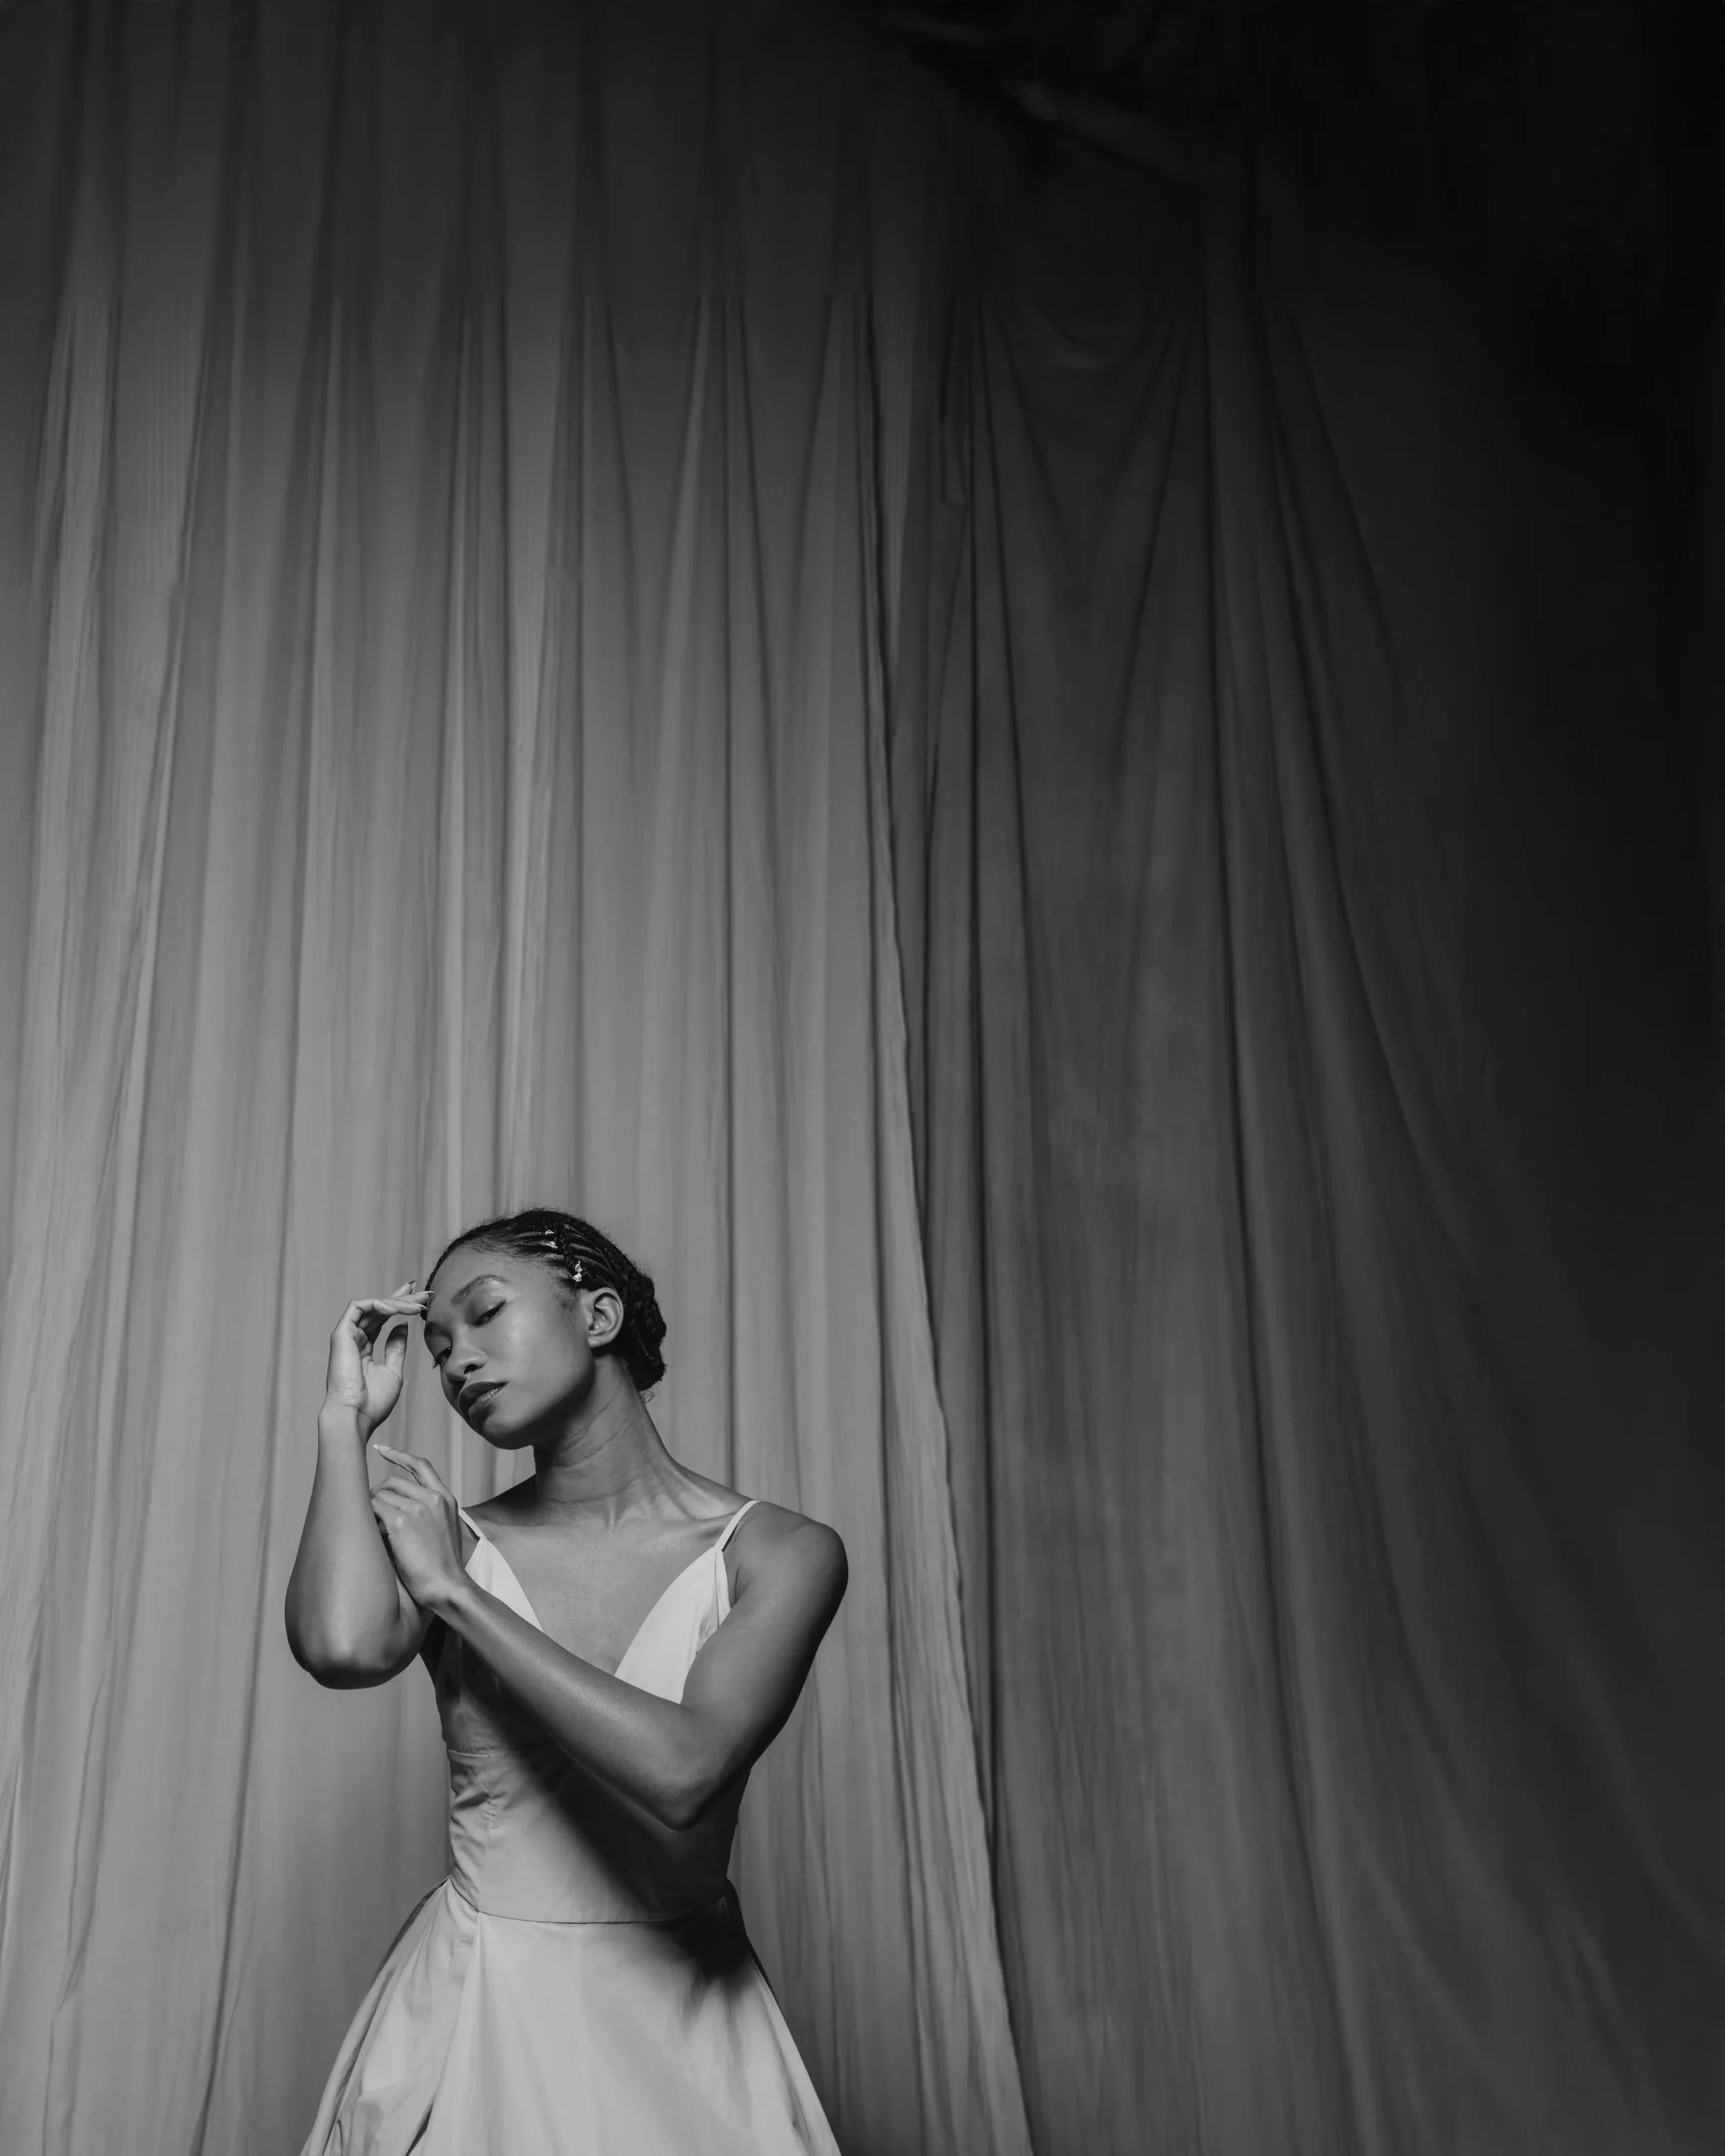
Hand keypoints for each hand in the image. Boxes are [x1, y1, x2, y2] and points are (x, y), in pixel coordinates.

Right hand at [324, 1283, 429, 1436]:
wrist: (355, 1415)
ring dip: (396, 1302)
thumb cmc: (372, 1402)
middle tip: (424, 1292)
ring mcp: (346, 1336)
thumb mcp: (393, 1371)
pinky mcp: (341, 1333)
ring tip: (417, 1305)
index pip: (381, 1320)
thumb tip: (402, 1326)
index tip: (420, 1299)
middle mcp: (354, 1340)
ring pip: (371, 1306)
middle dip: (402, 1298)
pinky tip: (396, 1310)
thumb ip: (396, 1348)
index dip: (399, 1306)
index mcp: (364, 1349)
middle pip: (378, 1310)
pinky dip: (379, 1304)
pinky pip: (358, 1307)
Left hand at [369, 1445, 467, 1608]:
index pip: (421, 1465)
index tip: (381, 1449)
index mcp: (445, 1498)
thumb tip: (399, 1506)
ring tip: (379, 1534)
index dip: (399, 1455)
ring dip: (373, 1513)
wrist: (446, 1585)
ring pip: (379, 1496)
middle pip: (392, 1482)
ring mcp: (417, 1507)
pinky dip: (371, 1523)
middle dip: (377, 1496)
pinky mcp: (401, 1521)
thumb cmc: (442, 1566)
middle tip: (372, 1516)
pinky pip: (374, 1510)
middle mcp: (432, 1497)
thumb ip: (429, 1512)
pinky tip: (378, 1539)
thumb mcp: (445, 1530)